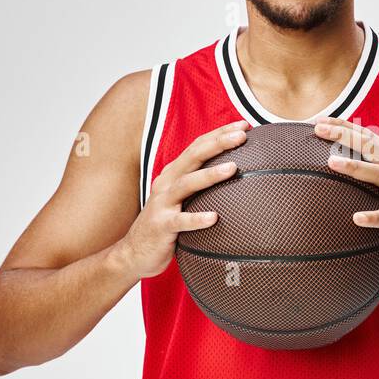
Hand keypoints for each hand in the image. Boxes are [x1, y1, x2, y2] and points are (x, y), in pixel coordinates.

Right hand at [115, 119, 249, 278]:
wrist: (134, 253)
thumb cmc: (167, 224)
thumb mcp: (182, 199)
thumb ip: (201, 186)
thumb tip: (235, 173)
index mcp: (174, 174)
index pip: (198, 146)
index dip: (220, 133)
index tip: (244, 125)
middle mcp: (167, 183)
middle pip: (193, 157)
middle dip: (218, 143)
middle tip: (241, 136)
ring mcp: (162, 204)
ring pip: (187, 184)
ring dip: (209, 175)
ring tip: (232, 168)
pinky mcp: (161, 226)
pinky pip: (180, 221)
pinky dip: (196, 218)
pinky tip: (214, 217)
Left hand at [314, 115, 378, 265]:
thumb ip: (373, 174)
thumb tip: (337, 166)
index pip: (368, 138)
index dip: (345, 126)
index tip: (320, 120)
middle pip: (372, 148)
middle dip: (346, 136)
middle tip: (320, 129)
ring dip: (356, 167)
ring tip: (331, 162)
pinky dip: (374, 216)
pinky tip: (356, 218)